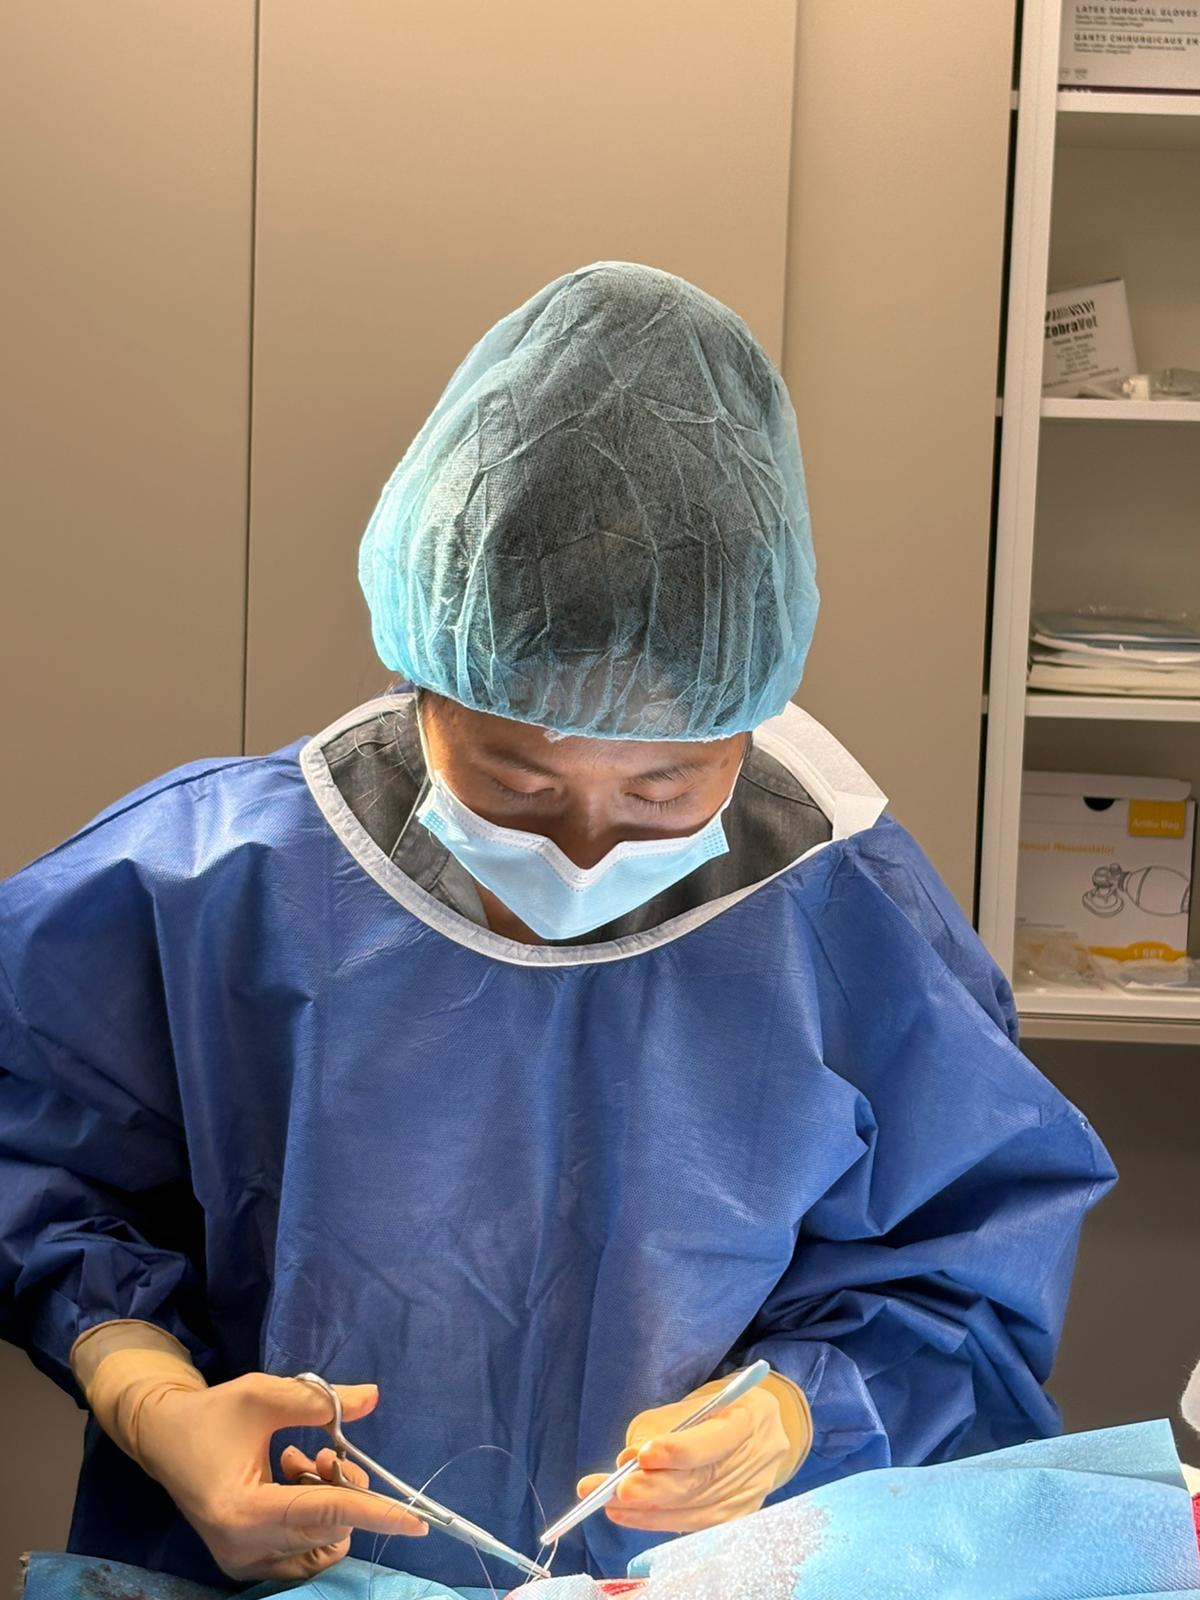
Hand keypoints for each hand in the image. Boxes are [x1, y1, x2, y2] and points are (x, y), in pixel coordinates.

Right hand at [130, 1374, 426, 1579]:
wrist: (164, 1439)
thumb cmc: (211, 1415)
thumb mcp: (264, 1395)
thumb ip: (319, 1399)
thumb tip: (373, 1397)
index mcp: (244, 1511)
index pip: (324, 1514)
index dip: (374, 1513)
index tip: (417, 1521)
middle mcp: (244, 1550)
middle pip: (328, 1530)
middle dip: (343, 1487)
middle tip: (325, 1449)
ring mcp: (244, 1563)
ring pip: (322, 1545)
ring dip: (329, 1502)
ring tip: (300, 1461)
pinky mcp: (246, 1563)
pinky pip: (305, 1550)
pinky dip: (313, 1516)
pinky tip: (290, 1479)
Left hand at [576, 1384, 794, 1533]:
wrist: (760, 1430)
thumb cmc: (718, 1408)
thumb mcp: (694, 1402)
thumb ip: (663, 1427)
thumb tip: (628, 1460)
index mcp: (750, 1417)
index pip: (716, 1440)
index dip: (679, 1451)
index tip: (642, 1455)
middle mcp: (757, 1460)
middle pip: (702, 1483)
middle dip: (653, 1489)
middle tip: (613, 1491)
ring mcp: (750, 1494)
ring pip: (695, 1510)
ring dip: (647, 1511)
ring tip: (611, 1505)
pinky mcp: (738, 1516)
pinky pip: (694, 1525)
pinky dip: (658, 1521)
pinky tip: (631, 1515)